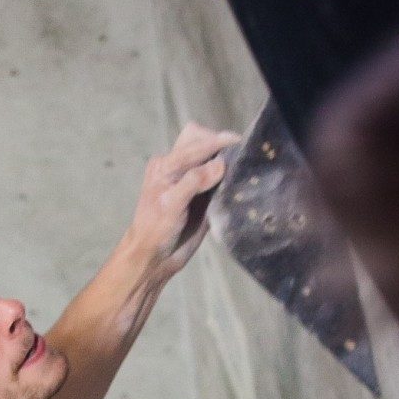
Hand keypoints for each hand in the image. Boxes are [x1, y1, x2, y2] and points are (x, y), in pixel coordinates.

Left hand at [124, 122, 239, 278]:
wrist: (154, 257)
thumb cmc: (156, 230)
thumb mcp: (171, 205)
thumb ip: (193, 182)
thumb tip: (220, 164)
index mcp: (167, 165)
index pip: (194, 142)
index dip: (216, 141)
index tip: (238, 143)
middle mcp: (179, 167)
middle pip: (202, 141)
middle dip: (219, 144)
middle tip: (239, 154)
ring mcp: (192, 181)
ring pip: (210, 156)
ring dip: (225, 157)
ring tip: (243, 163)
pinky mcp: (203, 195)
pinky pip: (218, 177)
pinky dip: (229, 174)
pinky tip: (240, 178)